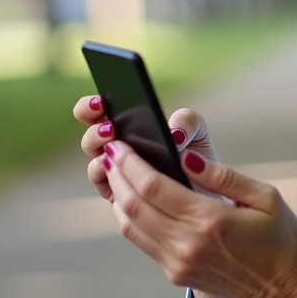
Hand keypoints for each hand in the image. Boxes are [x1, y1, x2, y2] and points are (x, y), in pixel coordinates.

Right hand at [72, 97, 215, 202]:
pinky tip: (113, 165)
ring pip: (96, 159)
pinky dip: (105, 173)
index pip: (97, 112)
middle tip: (110, 126)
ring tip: (113, 141)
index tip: (100, 101)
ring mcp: (116, 173)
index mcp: (127, 127)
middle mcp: (117, 149)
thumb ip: (186, 121)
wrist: (206, 191)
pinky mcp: (119, 196)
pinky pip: (104, 184)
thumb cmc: (196, 157)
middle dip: (93, 127)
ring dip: (99, 148)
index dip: (90, 106)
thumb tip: (173, 132)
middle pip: (91, 136)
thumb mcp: (196, 131)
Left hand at [102, 140, 296, 297]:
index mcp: (210, 220)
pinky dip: (130, 216)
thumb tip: (186, 156)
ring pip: (130, 225)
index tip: (119, 144)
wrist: (283, 290)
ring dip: (118, 196)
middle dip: (117, 174)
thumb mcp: (265, 197)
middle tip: (111, 151)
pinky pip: (142, 240)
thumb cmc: (280, 239)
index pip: (153, 186)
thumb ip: (223, 176)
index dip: (130, 163)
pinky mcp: (175, 274)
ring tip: (115, 171)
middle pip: (133, 204)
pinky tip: (132, 199)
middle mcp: (187, 244)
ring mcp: (177, 263)